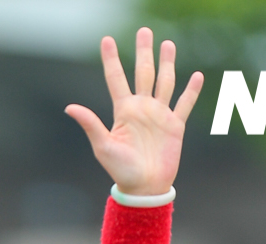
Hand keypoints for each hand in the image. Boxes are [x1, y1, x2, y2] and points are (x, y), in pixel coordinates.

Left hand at [66, 28, 202, 195]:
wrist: (144, 189)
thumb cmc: (121, 171)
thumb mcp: (103, 147)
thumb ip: (90, 124)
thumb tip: (69, 107)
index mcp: (124, 111)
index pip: (116, 79)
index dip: (111, 59)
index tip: (106, 40)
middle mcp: (142, 108)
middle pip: (143, 72)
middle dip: (144, 52)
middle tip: (144, 31)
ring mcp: (159, 115)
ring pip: (164, 82)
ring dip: (167, 63)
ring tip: (167, 44)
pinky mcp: (174, 126)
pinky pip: (184, 104)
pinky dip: (191, 91)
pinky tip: (196, 76)